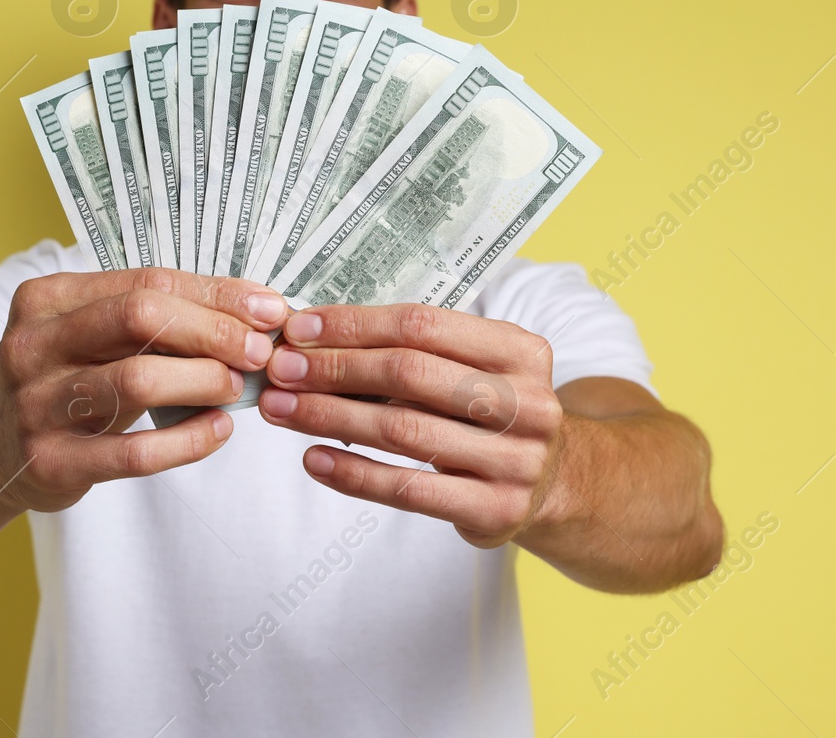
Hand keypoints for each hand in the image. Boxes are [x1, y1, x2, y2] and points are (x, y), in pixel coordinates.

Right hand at [0, 268, 285, 512]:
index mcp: (47, 298)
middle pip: (141, 317)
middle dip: (213, 331)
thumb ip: (161, 318)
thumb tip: (258, 309)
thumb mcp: (93, 336)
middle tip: (259, 351)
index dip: (216, 295)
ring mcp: (35, 405)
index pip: (146, 283)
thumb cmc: (65, 381)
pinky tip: (218, 431)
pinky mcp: (50, 462)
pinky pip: (134, 453)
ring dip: (204, 379)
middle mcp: (32, 344)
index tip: (269, 310)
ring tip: (236, 387)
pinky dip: (188, 441)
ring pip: (138, 379)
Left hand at [258, 303, 564, 548]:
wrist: (555, 483)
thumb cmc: (492, 411)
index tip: (300, 330)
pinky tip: (313, 458)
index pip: (422, 326)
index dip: (355, 325)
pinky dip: (353, 474)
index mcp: (520, 351)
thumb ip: (412, 351)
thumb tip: (312, 339)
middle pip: (409, 375)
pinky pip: (408, 489)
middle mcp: (526, 402)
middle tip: (280, 369)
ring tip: (281, 409)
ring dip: (329, 417)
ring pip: (402, 431)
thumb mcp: (476, 367)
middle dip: (334, 369)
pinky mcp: (495, 509)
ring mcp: (516, 460)